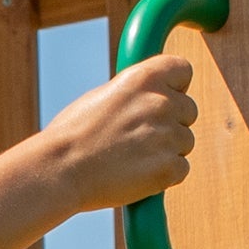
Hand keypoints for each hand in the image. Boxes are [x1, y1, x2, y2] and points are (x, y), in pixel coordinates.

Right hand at [40, 55, 196, 214]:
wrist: (59, 170)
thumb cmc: (71, 136)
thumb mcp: (104, 97)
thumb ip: (135, 96)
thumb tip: (150, 101)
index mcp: (145, 77)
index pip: (184, 71)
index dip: (175, 88)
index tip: (161, 101)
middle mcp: (161, 102)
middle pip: (188, 111)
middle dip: (170, 125)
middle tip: (138, 140)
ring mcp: (167, 135)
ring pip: (185, 143)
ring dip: (166, 152)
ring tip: (131, 160)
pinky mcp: (168, 168)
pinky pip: (181, 170)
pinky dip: (163, 176)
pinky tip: (136, 176)